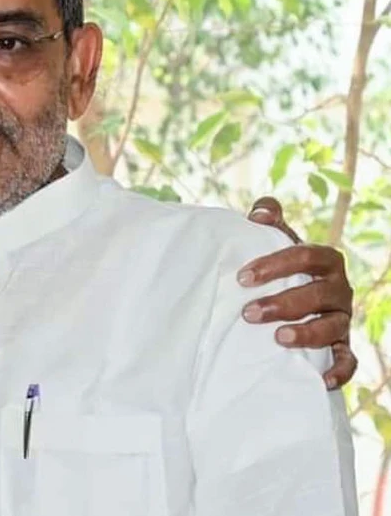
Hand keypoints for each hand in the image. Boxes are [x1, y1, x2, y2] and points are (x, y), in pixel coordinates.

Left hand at [241, 197, 356, 388]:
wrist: (299, 298)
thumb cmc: (283, 268)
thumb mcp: (277, 241)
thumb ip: (269, 220)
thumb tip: (261, 212)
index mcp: (325, 260)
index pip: (306, 256)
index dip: (275, 265)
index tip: (242, 278)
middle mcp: (339, 289)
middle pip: (318, 294)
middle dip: (283, 303)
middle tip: (248, 313)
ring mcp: (342, 319)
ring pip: (333, 327)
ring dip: (307, 333)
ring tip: (278, 338)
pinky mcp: (342, 346)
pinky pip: (348, 359)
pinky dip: (340, 370)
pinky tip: (322, 379)